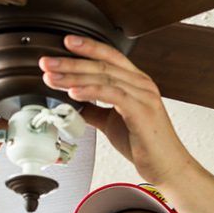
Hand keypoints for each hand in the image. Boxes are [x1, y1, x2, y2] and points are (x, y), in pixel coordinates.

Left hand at [39, 35, 197, 186]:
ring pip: (105, 77)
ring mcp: (143, 96)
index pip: (110, 56)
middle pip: (102, 64)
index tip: (64, 45)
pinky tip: (73, 92)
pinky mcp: (142, 111)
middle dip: (71, 62)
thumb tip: (76, 104)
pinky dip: (90, 91)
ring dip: (74, 76)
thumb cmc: (145, 146)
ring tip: (52, 77)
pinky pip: (112, 94)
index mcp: (137, 83)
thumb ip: (96, 111)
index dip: (87, 47)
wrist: (166, 167)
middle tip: (47, 62)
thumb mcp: (114, 124)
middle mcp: (142, 84)